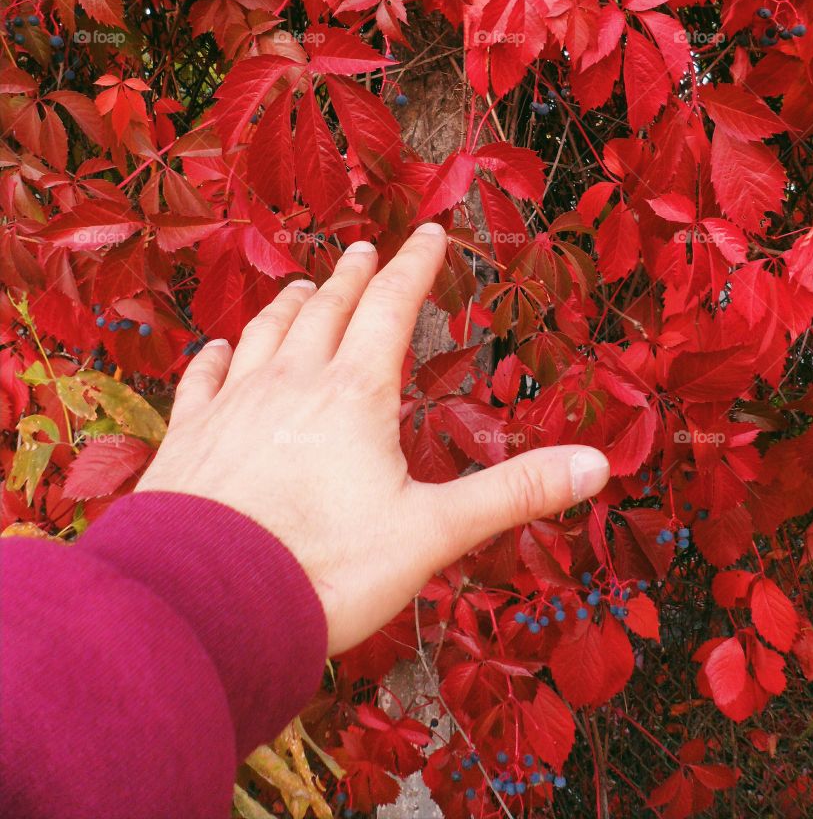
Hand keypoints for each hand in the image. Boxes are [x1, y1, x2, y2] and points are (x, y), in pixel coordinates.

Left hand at [137, 224, 609, 652]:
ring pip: (266, 332)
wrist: (210, 603)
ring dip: (290, 304)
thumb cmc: (329, 569)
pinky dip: (215, 356)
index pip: (391, 305)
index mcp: (356, 392)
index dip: (415, 266)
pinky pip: (201, 379)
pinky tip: (216, 349)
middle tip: (365, 250)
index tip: (430, 234)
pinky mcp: (189, 437)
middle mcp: (293, 381)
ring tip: (303, 286)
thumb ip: (515, 492)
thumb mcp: (434, 532)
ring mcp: (234, 404)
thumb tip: (599, 464)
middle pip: (328, 309)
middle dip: (352, 275)